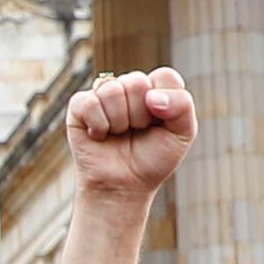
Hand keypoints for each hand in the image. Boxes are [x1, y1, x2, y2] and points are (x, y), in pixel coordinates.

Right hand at [63, 68, 192, 204]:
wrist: (124, 186)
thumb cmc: (153, 159)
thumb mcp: (183, 134)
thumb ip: (182, 105)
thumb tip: (151, 96)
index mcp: (156, 89)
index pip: (165, 76)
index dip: (165, 103)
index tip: (161, 124)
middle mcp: (129, 87)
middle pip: (137, 82)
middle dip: (140, 115)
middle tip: (137, 131)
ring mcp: (104, 94)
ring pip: (112, 90)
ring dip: (119, 122)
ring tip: (119, 134)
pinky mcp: (80, 106)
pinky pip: (89, 102)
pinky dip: (98, 125)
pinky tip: (99, 135)